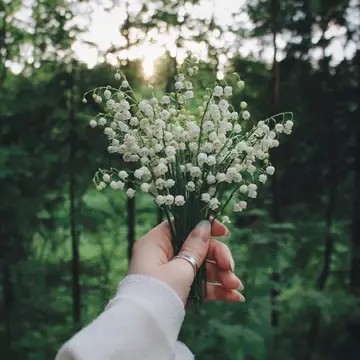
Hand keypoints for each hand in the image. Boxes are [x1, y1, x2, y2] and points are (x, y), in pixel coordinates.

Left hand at [128, 219, 244, 303]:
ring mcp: (171, 273)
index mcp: (157, 242)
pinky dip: (215, 289)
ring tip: (236, 286)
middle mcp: (163, 255)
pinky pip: (199, 284)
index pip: (182, 224)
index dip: (204, 226)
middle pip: (197, 247)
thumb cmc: (159, 291)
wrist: (143, 329)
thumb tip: (204, 225)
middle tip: (230, 268)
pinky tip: (234, 297)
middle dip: (218, 258)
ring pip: (201, 267)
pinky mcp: (178, 290)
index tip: (224, 233)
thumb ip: (195, 246)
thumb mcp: (180, 267)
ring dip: (221, 275)